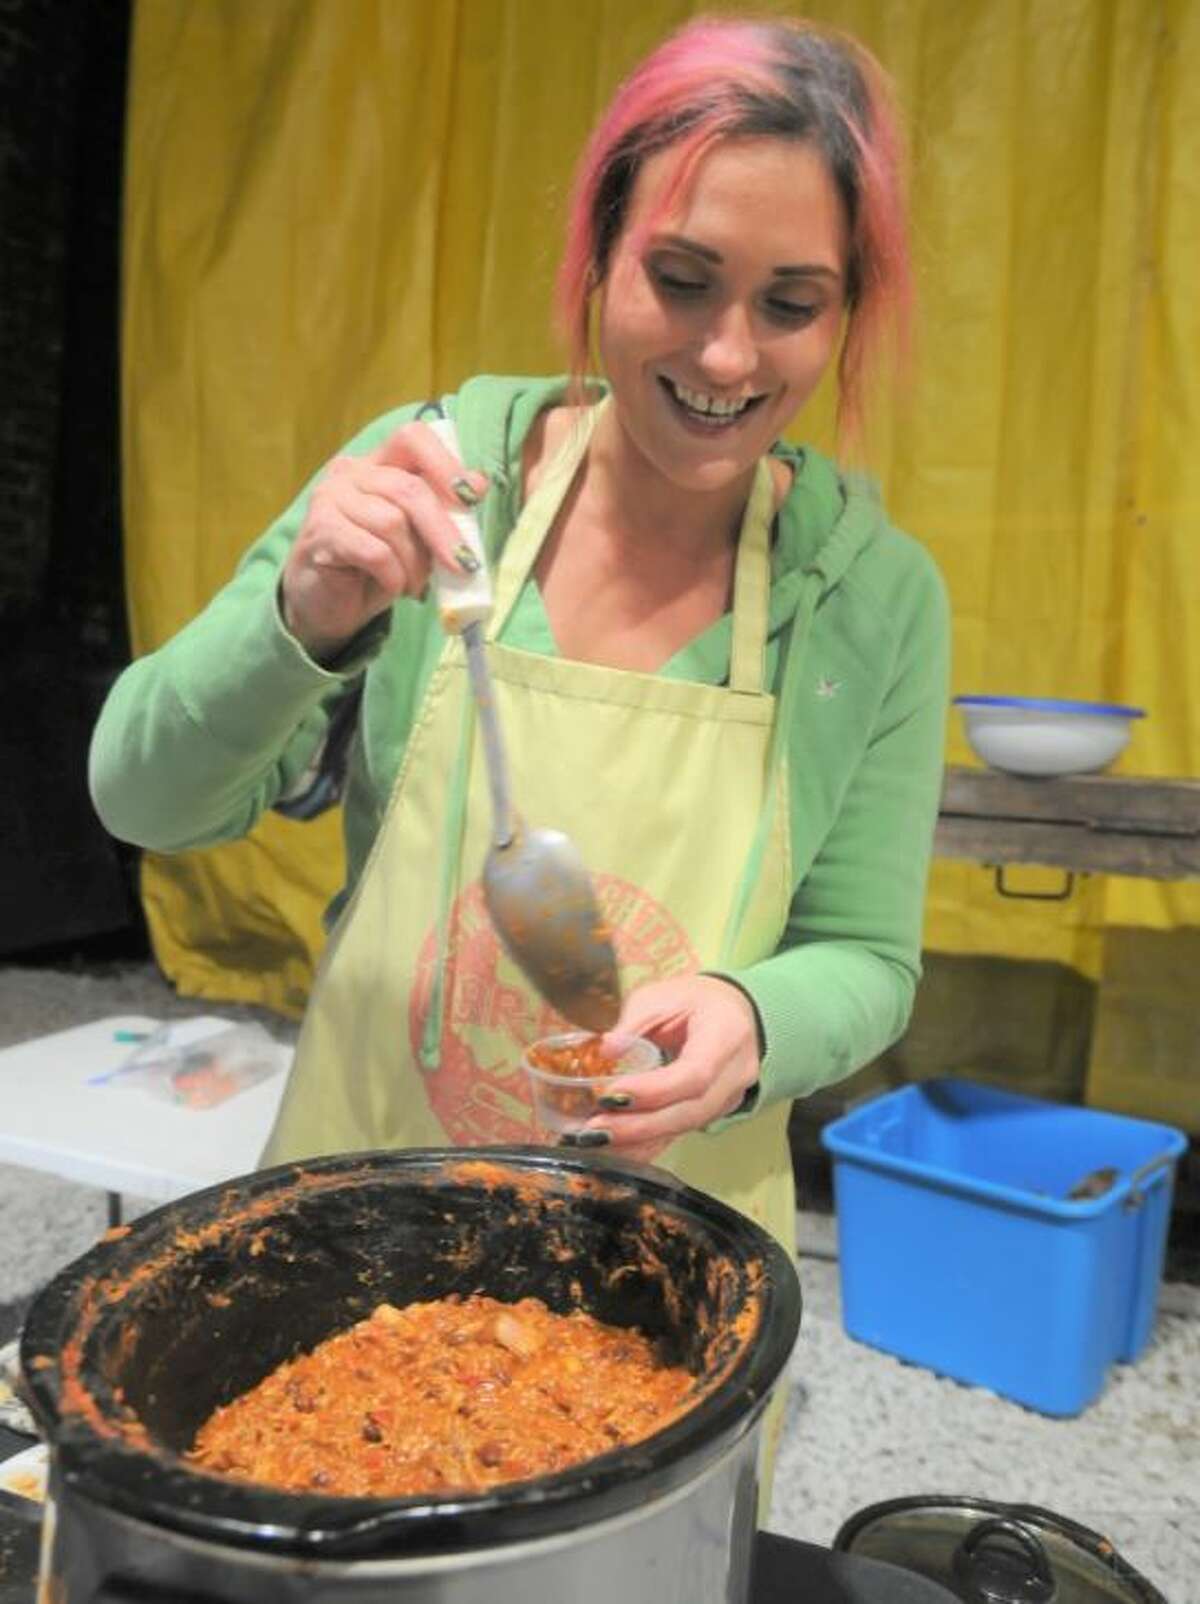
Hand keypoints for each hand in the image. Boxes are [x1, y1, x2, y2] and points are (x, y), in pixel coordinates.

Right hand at [280, 422, 488, 660]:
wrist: (327, 603)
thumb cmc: (375, 566)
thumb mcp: (415, 535)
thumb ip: (439, 509)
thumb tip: (478, 484)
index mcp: (377, 463)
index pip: (412, 438)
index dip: (445, 463)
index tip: (471, 496)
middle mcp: (350, 472)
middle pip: (408, 488)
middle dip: (442, 530)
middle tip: (464, 564)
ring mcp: (330, 498)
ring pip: (392, 523)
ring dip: (414, 563)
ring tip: (414, 583)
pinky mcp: (320, 531)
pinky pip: (374, 552)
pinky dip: (393, 575)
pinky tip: (393, 586)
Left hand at [577, 975, 761, 1160]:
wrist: (731, 1011)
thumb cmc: (696, 1000)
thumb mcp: (660, 997)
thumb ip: (633, 1023)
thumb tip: (606, 1049)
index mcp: (727, 1034)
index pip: (695, 1073)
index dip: (653, 1091)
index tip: (611, 1095)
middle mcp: (736, 1072)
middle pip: (690, 1111)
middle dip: (639, 1126)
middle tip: (595, 1129)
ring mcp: (729, 1098)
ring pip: (684, 1128)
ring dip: (638, 1140)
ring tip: (596, 1140)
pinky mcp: (713, 1113)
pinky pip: (680, 1132)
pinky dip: (646, 1144)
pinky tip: (614, 1149)